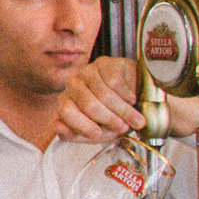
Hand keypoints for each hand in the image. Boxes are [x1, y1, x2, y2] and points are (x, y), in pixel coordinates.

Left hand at [52, 56, 198, 142]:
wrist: (136, 98)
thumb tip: (62, 132)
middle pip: (89, 105)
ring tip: (134, 117)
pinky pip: (115, 82)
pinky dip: (127, 95)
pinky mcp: (104, 63)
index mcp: (67, 102)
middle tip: (125, 127)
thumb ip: (77, 135)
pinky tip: (132, 99)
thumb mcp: (98, 132)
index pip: (66, 112)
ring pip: (104, 94)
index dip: (83, 125)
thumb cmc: (114, 116)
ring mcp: (87, 72)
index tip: (100, 133)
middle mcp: (73, 85)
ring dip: (123, 110)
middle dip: (110, 119)